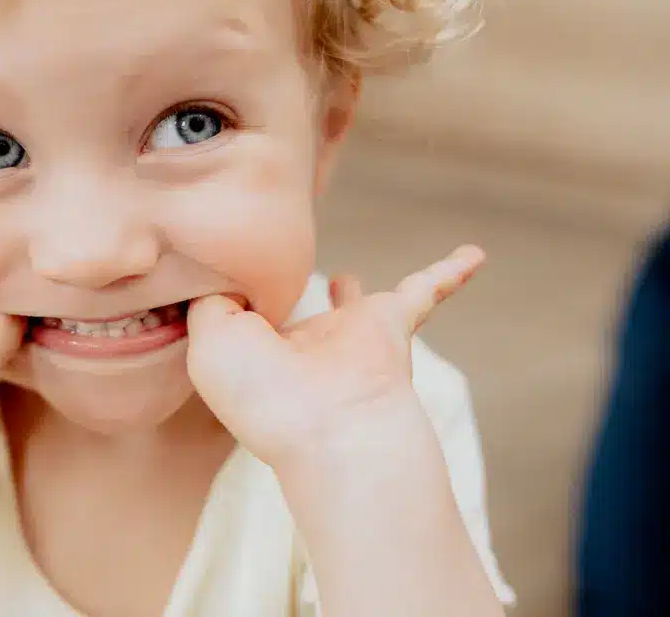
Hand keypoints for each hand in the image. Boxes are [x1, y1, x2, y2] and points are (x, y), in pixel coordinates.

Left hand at [186, 245, 484, 469]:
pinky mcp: (390, 324)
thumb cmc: (262, 390)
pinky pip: (425, 289)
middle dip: (284, 309)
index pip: (240, 322)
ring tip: (350, 279)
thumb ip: (209, 302)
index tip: (209, 277)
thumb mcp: (208, 341)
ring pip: (357, 307)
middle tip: (273, 290)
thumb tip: (226, 278)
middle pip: (294, 320)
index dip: (225, 302)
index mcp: (258, 356)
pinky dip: (449, 272)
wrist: (332, 426)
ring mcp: (349, 337)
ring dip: (357, 296)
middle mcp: (303, 347)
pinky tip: (474, 255)